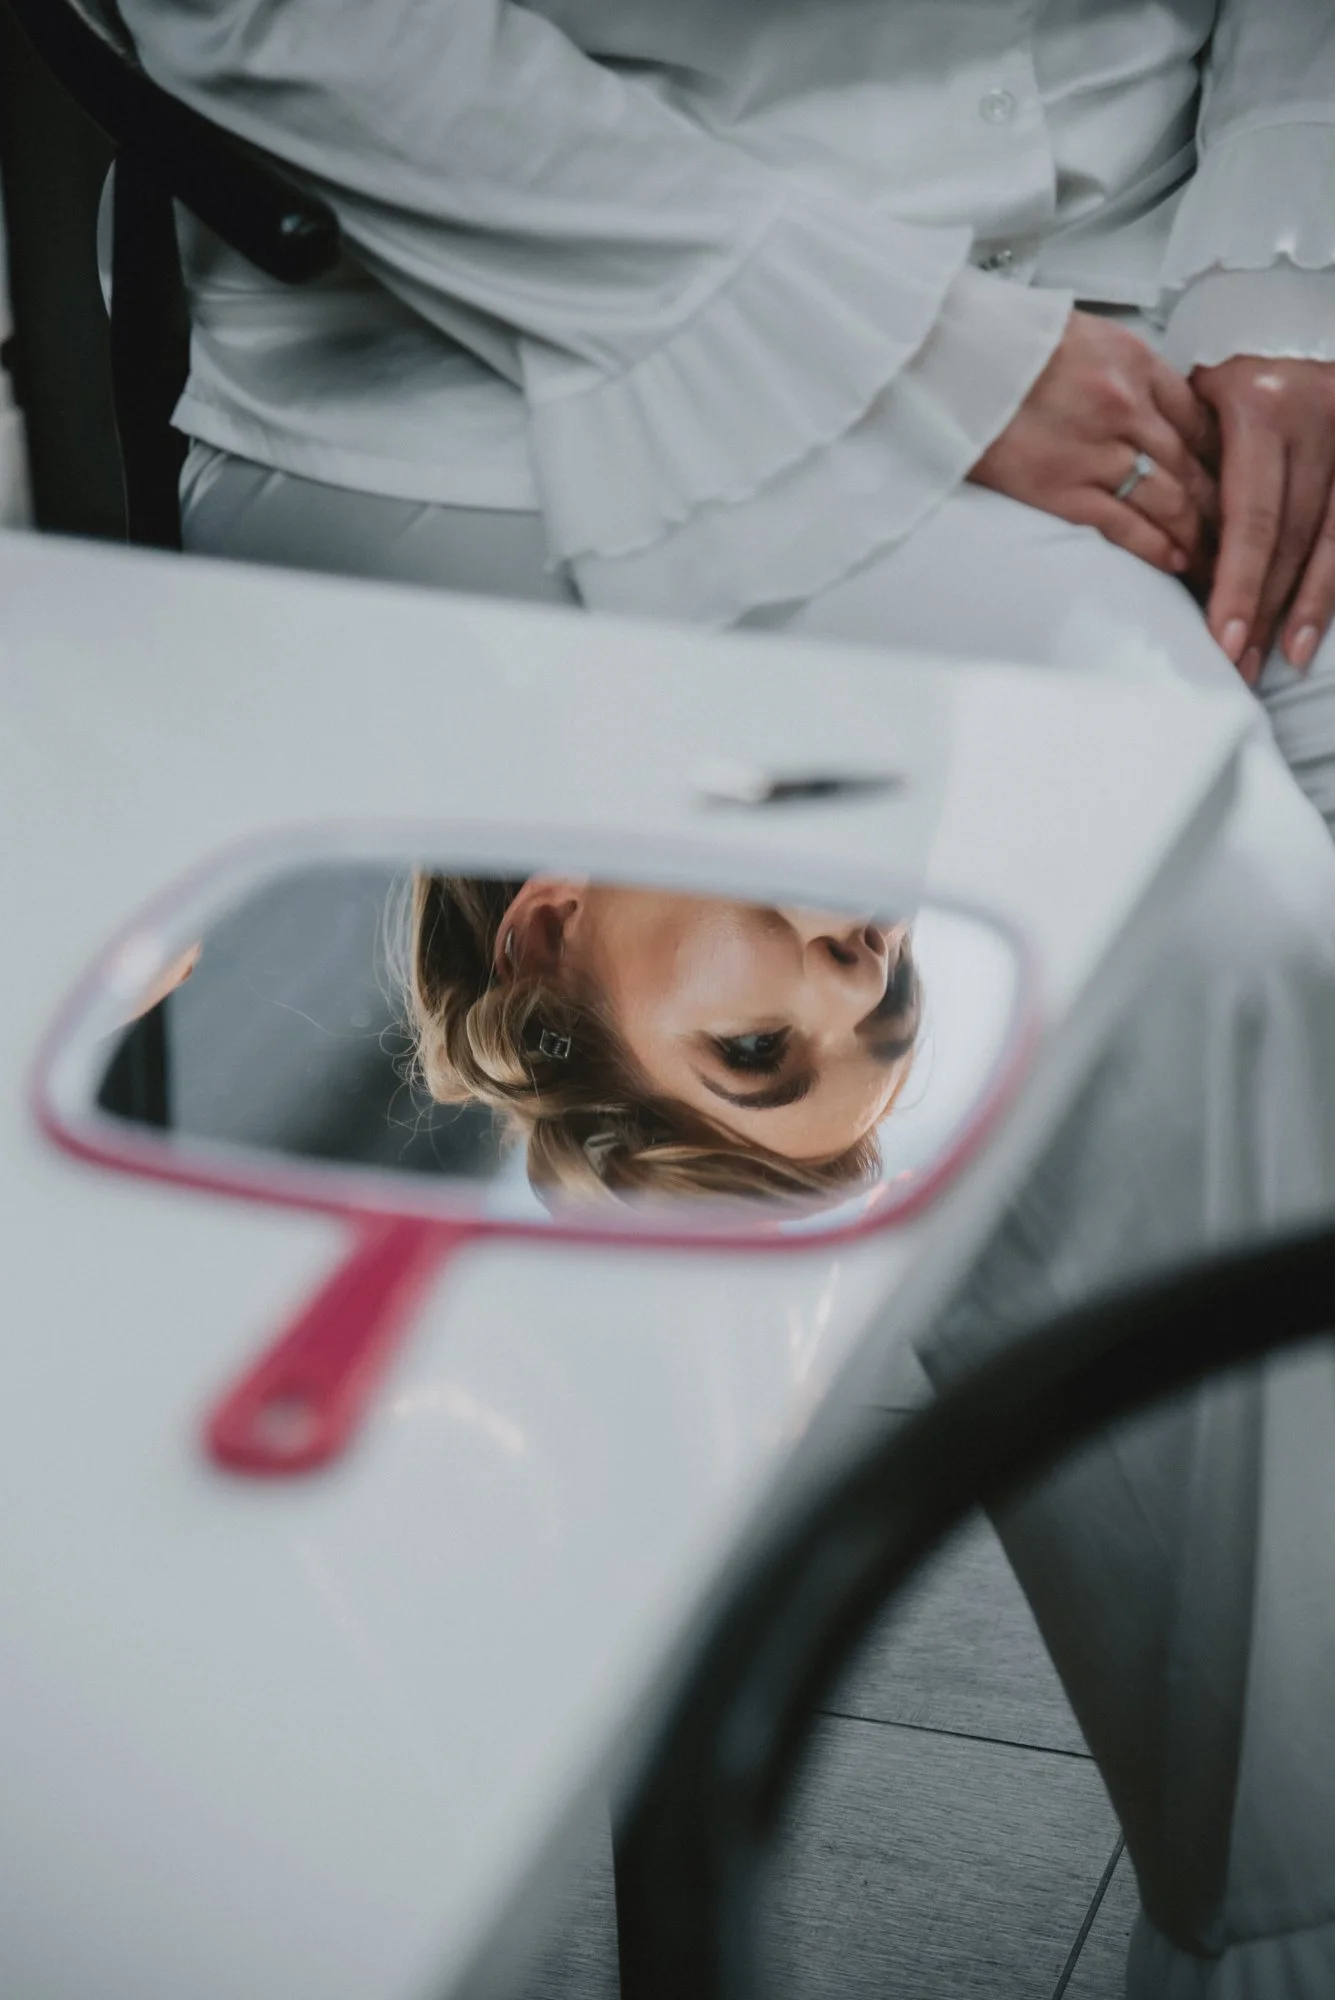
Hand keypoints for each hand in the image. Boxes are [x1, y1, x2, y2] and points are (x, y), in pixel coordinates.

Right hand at [969, 308, 1219, 576]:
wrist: (945, 360)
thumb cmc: (999, 346)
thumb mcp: (1080, 335)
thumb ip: (1120, 371)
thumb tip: (1147, 404)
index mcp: (1132, 362)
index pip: (1199, 415)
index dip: (1222, 453)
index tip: (1232, 476)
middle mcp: (1126, 407)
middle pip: (1194, 463)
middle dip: (1221, 502)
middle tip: (1236, 527)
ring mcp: (1097, 452)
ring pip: (1171, 499)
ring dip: (1198, 532)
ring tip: (1212, 554)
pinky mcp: (1062, 490)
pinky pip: (1125, 525)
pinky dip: (1157, 546)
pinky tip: (1176, 560)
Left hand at [1191, 357, 1334, 683]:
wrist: (1291, 346)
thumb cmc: (1234, 389)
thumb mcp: (1202, 407)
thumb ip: (1190, 469)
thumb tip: (1173, 557)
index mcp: (1260, 409)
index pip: (1251, 517)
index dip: (1239, 584)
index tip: (1224, 637)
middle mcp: (1315, 418)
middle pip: (1290, 537)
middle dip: (1264, 607)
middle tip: (1241, 662)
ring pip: (1329, 541)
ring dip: (1305, 607)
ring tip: (1283, 656)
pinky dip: (1330, 582)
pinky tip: (1313, 624)